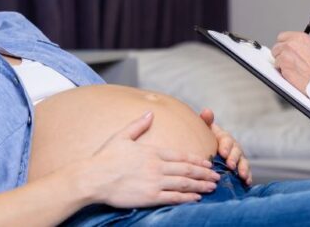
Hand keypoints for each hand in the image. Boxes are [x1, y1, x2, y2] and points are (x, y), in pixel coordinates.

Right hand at [78, 112, 219, 207]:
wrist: (92, 178)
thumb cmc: (104, 158)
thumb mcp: (122, 136)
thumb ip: (138, 125)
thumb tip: (151, 113)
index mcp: (152, 151)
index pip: (181, 155)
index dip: (197, 160)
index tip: (208, 163)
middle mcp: (157, 166)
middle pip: (187, 169)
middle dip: (204, 173)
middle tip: (217, 177)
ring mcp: (154, 182)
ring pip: (184, 183)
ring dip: (200, 185)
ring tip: (212, 187)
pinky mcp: (149, 196)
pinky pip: (173, 197)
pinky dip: (187, 197)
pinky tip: (196, 198)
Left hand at [199, 109, 251, 185]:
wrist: (208, 152)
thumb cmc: (205, 140)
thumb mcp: (205, 130)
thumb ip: (206, 122)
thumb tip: (207, 111)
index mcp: (224, 138)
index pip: (227, 140)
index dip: (225, 146)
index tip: (222, 153)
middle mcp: (234, 147)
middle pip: (236, 151)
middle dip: (234, 159)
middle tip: (230, 165)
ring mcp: (239, 158)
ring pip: (243, 162)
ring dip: (244, 168)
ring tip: (242, 176)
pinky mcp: (241, 169)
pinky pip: (246, 172)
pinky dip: (248, 177)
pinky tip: (247, 183)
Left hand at [271, 31, 309, 93]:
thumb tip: (308, 49)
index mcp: (300, 38)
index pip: (283, 36)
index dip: (284, 43)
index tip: (285, 47)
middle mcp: (290, 45)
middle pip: (277, 47)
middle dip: (281, 53)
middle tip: (288, 59)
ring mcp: (285, 56)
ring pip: (276, 58)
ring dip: (281, 63)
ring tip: (292, 68)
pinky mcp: (282, 68)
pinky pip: (278, 68)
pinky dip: (282, 71)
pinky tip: (291, 73)